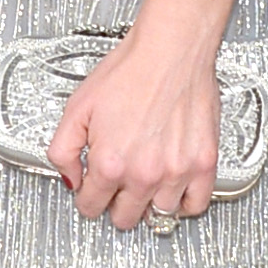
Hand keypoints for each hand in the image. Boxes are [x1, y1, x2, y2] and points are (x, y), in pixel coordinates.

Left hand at [48, 29, 221, 232]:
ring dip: (149, 203)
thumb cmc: (130, 71)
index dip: (87, 197)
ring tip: (145, 183)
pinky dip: (184, 203)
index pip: (91, 205)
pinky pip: (196, 204)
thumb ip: (62, 150)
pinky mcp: (204, 164)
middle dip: (115, 204)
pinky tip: (174, 190)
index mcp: (110, 163)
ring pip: (159, 214)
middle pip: (124, 217)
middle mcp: (144, 173)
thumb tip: (69, 178)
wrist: (171, 50)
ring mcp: (177, 171)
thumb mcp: (76, 108)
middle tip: (117, 186)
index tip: (91, 190)